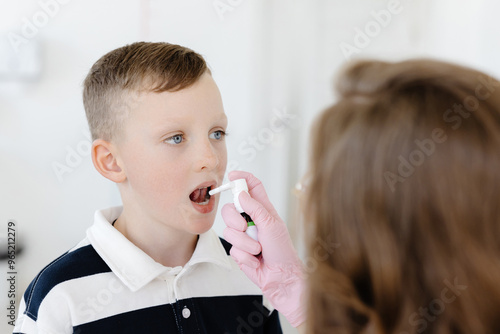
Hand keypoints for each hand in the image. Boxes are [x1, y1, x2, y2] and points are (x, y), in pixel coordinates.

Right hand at [221, 171, 305, 327]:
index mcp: (263, 209)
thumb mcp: (271, 224)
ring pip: (229, 230)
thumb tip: (241, 194)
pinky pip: (232, 247)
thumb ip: (255, 208)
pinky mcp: (238, 250)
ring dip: (244, 242)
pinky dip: (244, 255)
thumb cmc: (283, 250)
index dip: (241, 178)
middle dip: (234, 218)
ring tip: (258, 249)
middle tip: (245, 226)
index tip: (232, 176)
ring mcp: (243, 235)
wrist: (281, 276)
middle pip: (230, 208)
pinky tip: (255, 259)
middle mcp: (251, 220)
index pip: (251, 187)